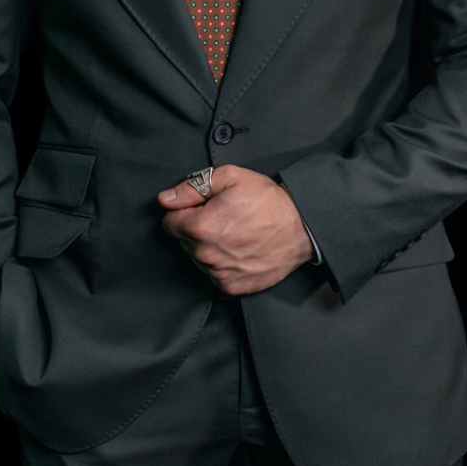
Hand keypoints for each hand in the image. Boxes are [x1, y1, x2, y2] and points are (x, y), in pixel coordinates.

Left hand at [157, 164, 314, 295]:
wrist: (301, 227)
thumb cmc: (267, 200)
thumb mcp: (230, 177)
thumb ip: (192, 188)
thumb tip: (165, 199)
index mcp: (201, 227)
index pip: (169, 223)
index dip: (184, 212)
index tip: (201, 208)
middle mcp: (206, 255)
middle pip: (183, 242)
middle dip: (195, 229)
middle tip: (222, 218)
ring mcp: (219, 274)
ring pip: (197, 259)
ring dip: (208, 247)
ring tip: (233, 233)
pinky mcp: (232, 287)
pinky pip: (214, 275)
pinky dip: (221, 264)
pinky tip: (238, 250)